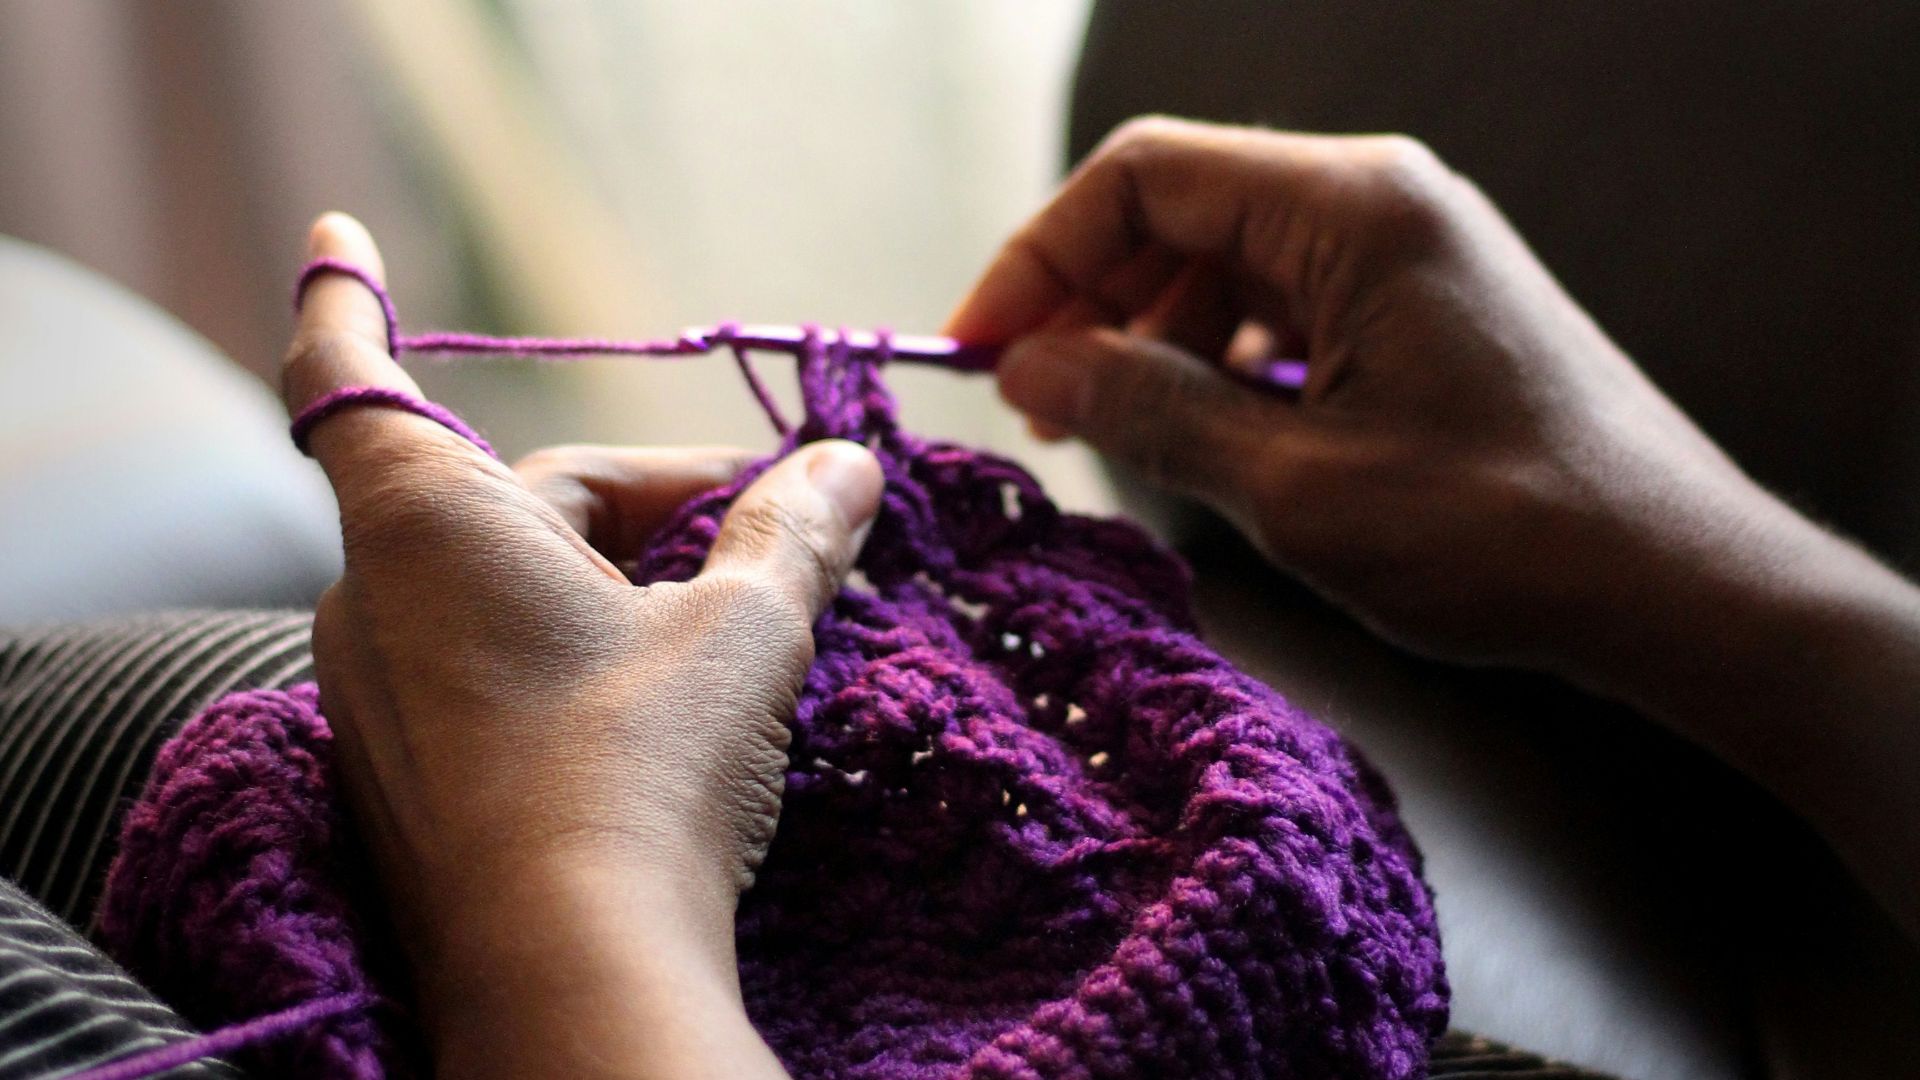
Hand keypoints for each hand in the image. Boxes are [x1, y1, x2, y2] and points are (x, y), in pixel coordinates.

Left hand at [286, 214, 873, 1077]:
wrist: (575, 972)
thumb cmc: (643, 770)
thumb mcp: (742, 632)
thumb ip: (792, 534)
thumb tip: (848, 465)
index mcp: (430, 526)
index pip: (353, 376)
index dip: (346, 298)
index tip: (337, 234)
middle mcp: (377, 603)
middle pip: (516, 500)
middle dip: (649, 502)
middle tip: (776, 528)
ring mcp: (384, 702)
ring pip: (512, 593)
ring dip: (624, 583)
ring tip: (745, 622)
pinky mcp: (414, 780)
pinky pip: (494, 672)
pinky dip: (580, 655)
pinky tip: (676, 705)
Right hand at [949, 118, 1919, 938]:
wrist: (1675, 584)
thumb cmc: (1505, 534)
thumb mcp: (1297, 484)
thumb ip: (1149, 412)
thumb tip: (1030, 368)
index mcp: (1352, 208)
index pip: (1144, 176)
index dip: (1039, 257)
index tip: (978, 348)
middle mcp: (1380, 201)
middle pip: (1180, 211)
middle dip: (1090, 302)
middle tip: (1036, 410)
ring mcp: (1407, 251)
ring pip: (1226, 262)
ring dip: (1152, 339)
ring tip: (1112, 436)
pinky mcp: (1421, 306)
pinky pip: (1285, 304)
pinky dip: (1222, 361)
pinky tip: (1208, 437)